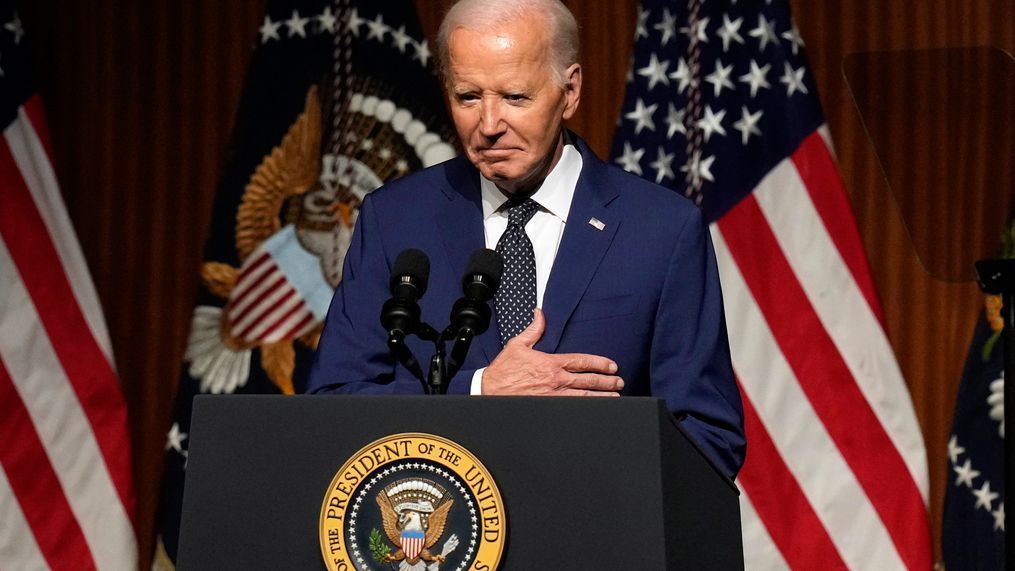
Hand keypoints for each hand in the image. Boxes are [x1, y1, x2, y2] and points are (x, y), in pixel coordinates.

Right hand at [481, 308, 623, 395]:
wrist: (489, 391)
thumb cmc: (503, 371)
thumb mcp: (517, 345)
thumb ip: (534, 330)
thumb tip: (540, 314)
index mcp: (550, 363)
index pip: (582, 362)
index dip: (600, 363)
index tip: (612, 366)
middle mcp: (555, 380)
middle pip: (588, 380)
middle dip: (607, 381)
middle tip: (619, 381)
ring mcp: (553, 396)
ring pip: (584, 396)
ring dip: (602, 396)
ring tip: (616, 396)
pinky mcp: (548, 406)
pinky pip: (573, 407)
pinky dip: (587, 408)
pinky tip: (597, 408)